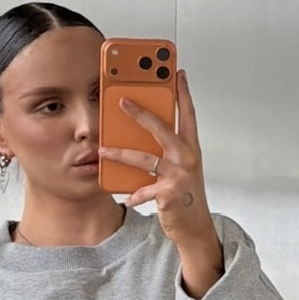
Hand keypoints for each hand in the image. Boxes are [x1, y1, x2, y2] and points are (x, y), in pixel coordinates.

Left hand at [98, 68, 217, 250]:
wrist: (195, 226)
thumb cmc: (185, 195)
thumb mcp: (180, 168)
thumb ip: (166, 151)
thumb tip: (140, 136)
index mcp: (190, 147)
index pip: (188, 114)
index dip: (183, 92)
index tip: (177, 73)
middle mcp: (187, 157)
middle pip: (161, 128)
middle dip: (140, 112)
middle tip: (122, 101)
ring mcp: (178, 175)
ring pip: (144, 158)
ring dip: (120, 154)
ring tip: (103, 151)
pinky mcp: (168, 194)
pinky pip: (144, 190)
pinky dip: (133, 196)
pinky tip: (126, 199)